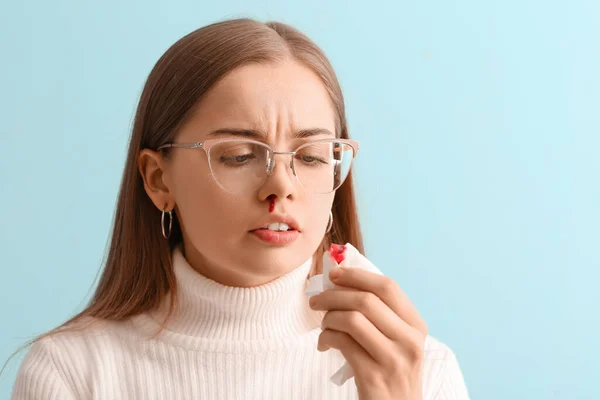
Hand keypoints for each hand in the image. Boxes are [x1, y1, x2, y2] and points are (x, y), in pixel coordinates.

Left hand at [309, 266, 427, 399]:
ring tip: (323, 325)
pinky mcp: (374, 377)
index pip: (388, 287)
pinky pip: (342, 343)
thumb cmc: (391, 371)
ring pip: (352, 319)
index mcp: (416, 326)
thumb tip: (342, 280)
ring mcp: (393, 360)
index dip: (357, 275)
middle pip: (366, 300)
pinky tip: (324, 343)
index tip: (335, 274)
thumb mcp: (397, 341)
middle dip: (334, 295)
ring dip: (329, 317)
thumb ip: (379, 314)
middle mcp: (410, 341)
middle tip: (316, 300)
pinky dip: (326, 337)